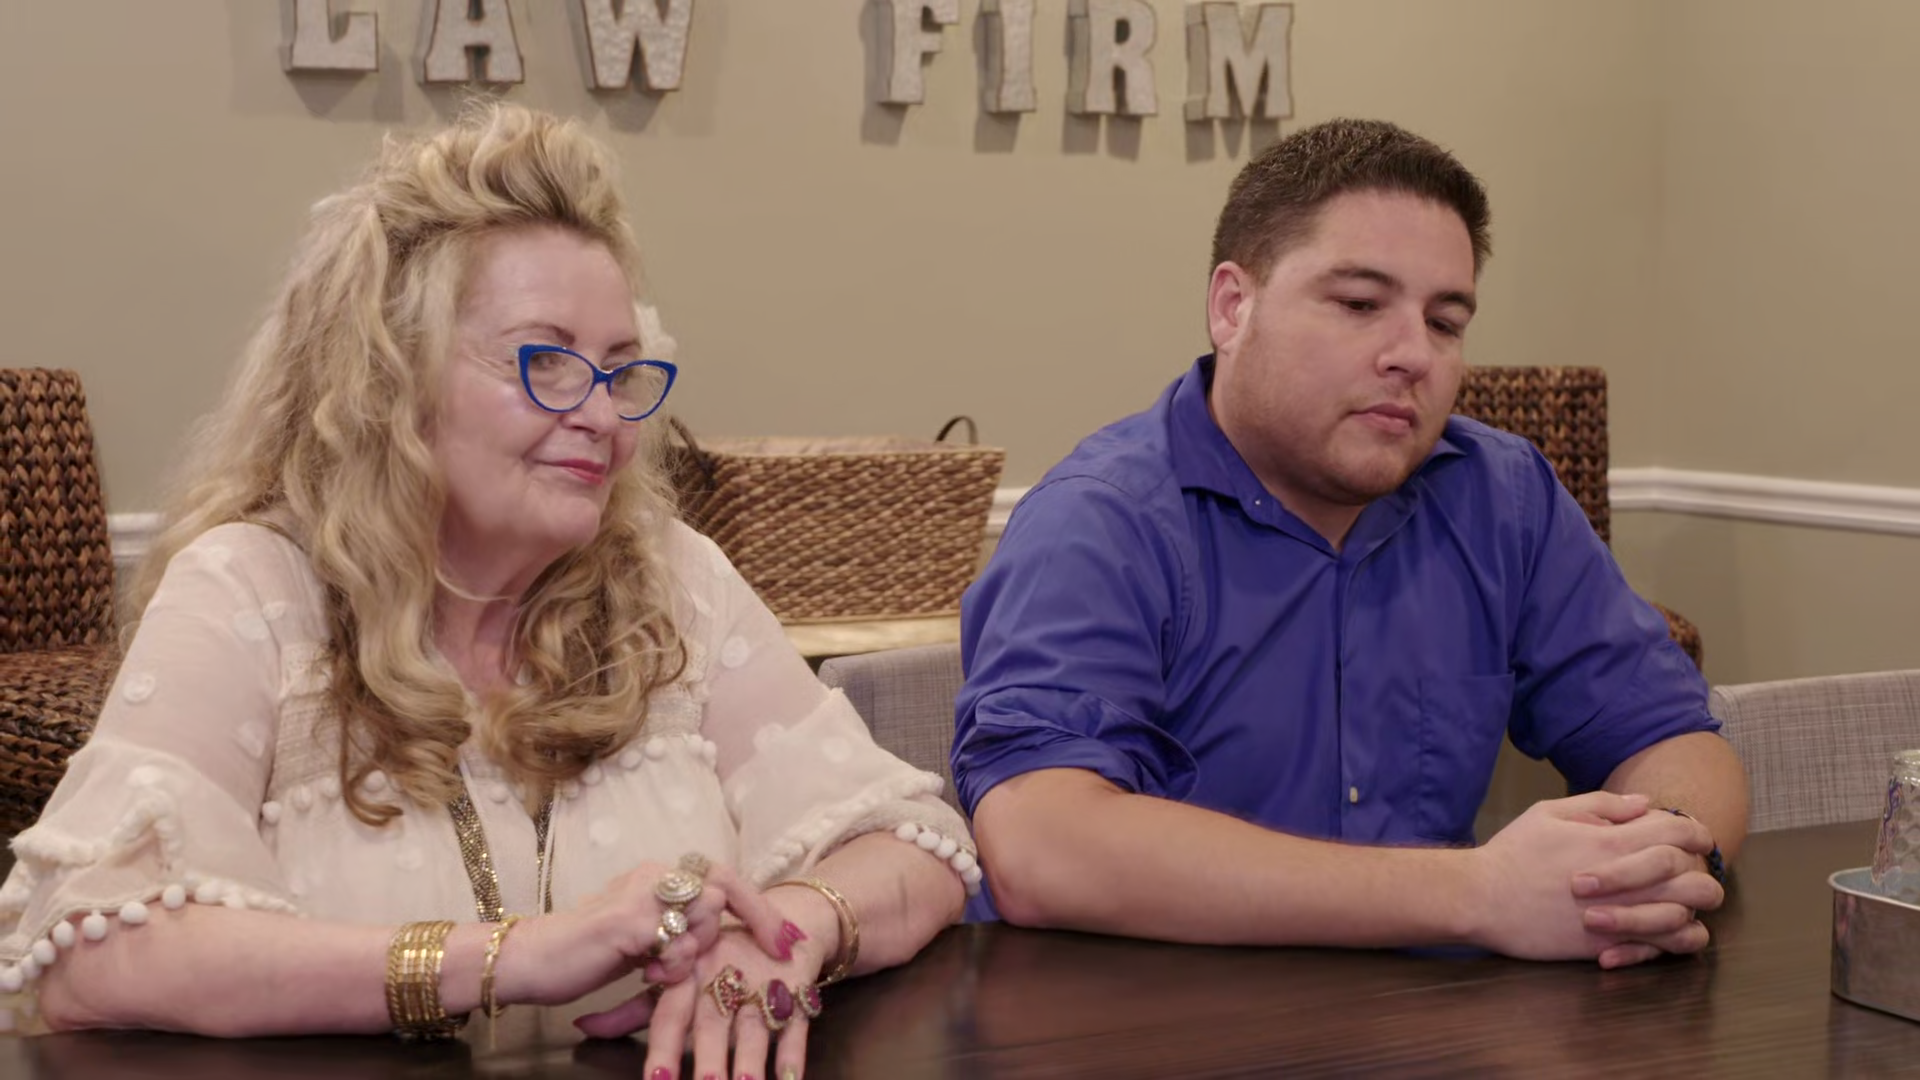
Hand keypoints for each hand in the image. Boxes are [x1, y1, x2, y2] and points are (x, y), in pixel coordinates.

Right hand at [494, 860, 791, 1010]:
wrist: (529, 961)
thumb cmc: (584, 955)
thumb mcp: (643, 938)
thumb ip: (680, 930)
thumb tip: (724, 936)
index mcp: (657, 875)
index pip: (723, 878)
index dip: (761, 907)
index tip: (790, 939)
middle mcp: (653, 874)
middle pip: (724, 890)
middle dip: (752, 922)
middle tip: (775, 951)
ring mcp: (641, 894)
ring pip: (705, 916)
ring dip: (694, 952)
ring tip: (660, 969)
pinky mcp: (628, 921)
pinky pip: (677, 943)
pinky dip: (672, 966)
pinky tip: (647, 974)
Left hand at [590, 890, 828, 1079]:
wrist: (783, 921)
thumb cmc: (721, 957)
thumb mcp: (681, 977)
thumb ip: (634, 1007)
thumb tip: (585, 1026)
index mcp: (692, 975)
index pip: (672, 1014)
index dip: (663, 1048)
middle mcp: (726, 979)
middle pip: (714, 1023)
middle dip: (708, 1058)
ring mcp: (764, 986)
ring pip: (756, 1025)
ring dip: (751, 1059)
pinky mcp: (798, 992)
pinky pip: (798, 1024)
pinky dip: (795, 1053)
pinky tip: (790, 1079)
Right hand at [1466, 791, 1714, 964]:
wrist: (1482, 899)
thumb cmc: (1513, 853)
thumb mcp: (1549, 812)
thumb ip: (1601, 805)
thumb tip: (1644, 803)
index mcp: (1612, 842)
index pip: (1679, 832)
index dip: (1697, 832)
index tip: (1696, 836)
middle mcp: (1625, 881)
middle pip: (1696, 880)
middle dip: (1704, 874)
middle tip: (1692, 873)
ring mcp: (1619, 917)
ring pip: (1687, 920)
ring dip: (1690, 911)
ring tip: (1679, 905)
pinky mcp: (1608, 947)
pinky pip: (1659, 950)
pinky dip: (1668, 942)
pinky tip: (1658, 933)